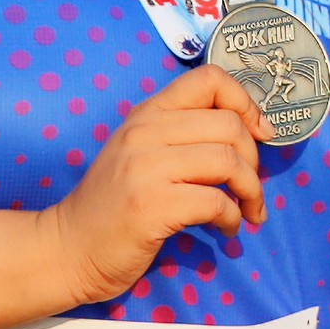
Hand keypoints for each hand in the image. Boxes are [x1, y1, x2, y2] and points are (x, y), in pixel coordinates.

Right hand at [37, 64, 271, 312]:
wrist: (68, 250)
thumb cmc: (115, 205)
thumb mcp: (142, 154)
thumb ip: (184, 135)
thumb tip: (251, 132)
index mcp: (147, 114)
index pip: (209, 78)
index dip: (246, 103)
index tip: (261, 134)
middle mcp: (144, 133)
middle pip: (230, 125)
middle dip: (255, 160)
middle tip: (251, 187)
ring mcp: (145, 168)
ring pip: (228, 161)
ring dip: (251, 191)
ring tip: (247, 210)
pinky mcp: (151, 206)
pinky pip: (216, 202)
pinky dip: (232, 218)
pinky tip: (226, 227)